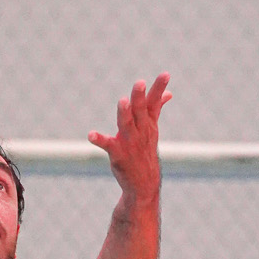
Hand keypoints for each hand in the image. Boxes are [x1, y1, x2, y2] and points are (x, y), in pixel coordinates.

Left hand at [87, 75, 170, 200]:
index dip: (159, 88)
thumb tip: (167, 93)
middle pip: (140, 111)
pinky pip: (107, 145)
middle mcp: (141, 131)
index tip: (165, 74)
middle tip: (139, 83)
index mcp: (149, 124)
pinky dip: (99, 139)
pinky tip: (91, 135)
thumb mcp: (153, 129)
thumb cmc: (146, 151)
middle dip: (140, 97)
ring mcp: (129, 143)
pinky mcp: (118, 154)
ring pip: (127, 125)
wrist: (144, 184)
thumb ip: (157, 108)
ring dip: (124, 113)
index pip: (155, 103)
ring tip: (122, 101)